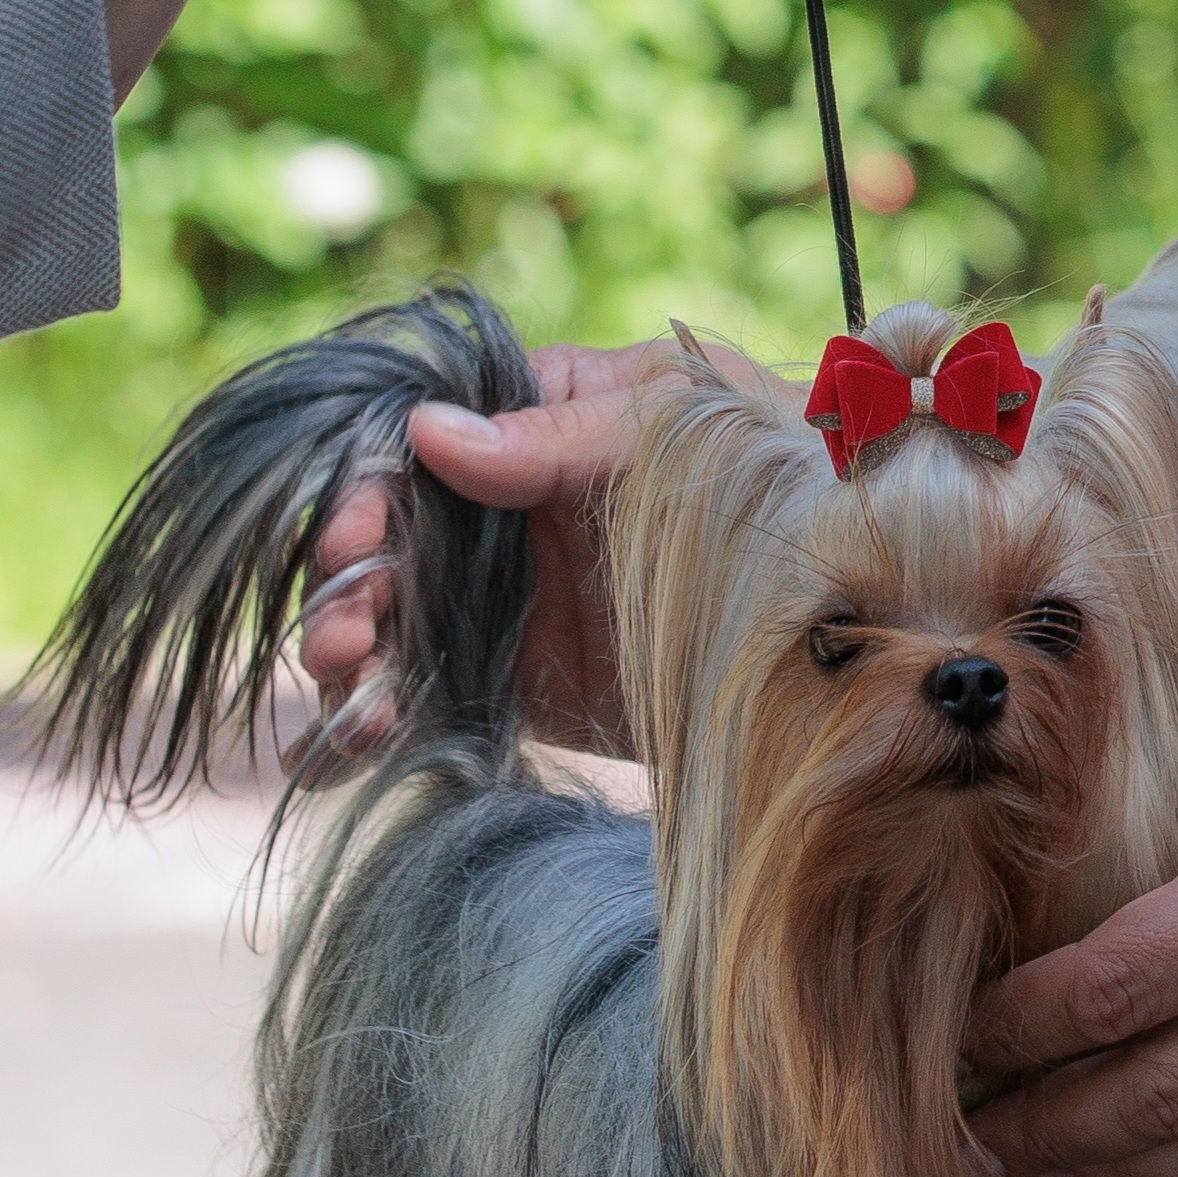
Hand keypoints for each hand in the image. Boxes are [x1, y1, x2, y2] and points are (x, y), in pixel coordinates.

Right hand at [295, 337, 788, 778]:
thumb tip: (428, 433)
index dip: (364, 498)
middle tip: (343, 641)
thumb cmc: (771, 466)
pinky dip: (378, 729)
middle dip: (347, 595)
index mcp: (522, 420)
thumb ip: (556, 435)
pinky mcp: (523, 683)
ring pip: (392, 629)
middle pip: (384, 550)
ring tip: (355, 708)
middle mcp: (495, 511)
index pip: (408, 452)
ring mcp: (504, 601)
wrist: (844, 596)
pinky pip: (433, 697)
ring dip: (353, 667)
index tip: (352, 542)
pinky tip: (333, 756)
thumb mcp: (670, 427)